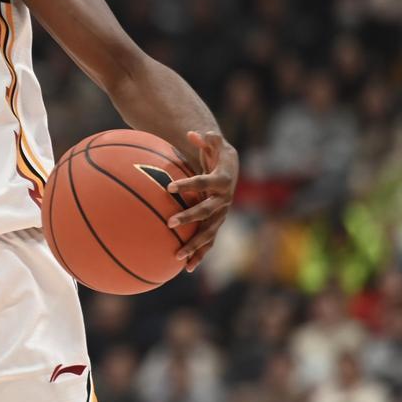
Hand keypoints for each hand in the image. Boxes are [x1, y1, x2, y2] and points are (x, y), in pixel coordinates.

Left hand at [166, 131, 238, 271]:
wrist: (232, 170)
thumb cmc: (218, 155)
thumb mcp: (215, 143)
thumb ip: (207, 139)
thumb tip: (193, 133)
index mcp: (221, 181)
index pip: (203, 182)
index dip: (188, 184)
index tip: (170, 186)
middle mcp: (224, 201)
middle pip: (205, 211)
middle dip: (188, 218)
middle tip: (169, 223)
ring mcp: (221, 215)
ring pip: (208, 233)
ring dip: (194, 245)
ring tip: (176, 256)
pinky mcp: (216, 224)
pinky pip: (208, 242)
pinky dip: (199, 255)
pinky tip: (186, 269)